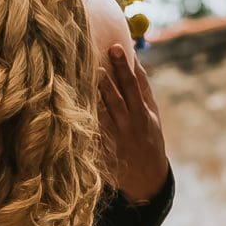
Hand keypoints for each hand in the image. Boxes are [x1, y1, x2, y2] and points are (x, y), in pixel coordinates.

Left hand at [98, 43, 168, 203]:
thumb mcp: (152, 115)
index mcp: (143, 114)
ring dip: (96, 94)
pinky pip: (93, 132)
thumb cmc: (148, 138)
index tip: (117, 47)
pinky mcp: (103, 150)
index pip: (134, 86)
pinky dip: (85, 117)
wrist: (146, 178)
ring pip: (104, 113)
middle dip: (110, 76)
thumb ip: (142, 89)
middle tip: (98, 57)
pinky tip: (74, 102)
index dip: (125, 67)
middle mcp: (130, 124)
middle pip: (118, 97)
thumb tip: (135, 59)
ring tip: (88, 74)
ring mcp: (115, 138)